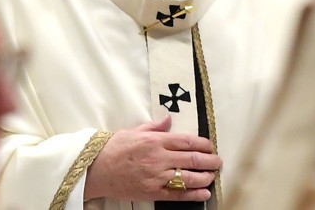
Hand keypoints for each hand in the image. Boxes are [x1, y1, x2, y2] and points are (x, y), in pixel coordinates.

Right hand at [84, 117, 220, 201]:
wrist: (96, 169)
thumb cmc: (114, 149)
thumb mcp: (133, 131)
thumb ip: (154, 127)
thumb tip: (169, 119)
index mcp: (155, 141)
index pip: (187, 141)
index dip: (203, 143)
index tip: (210, 145)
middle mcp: (158, 158)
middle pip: (192, 159)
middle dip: (209, 160)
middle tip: (218, 161)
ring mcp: (156, 177)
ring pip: (188, 178)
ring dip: (205, 177)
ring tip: (212, 175)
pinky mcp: (152, 192)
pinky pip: (177, 194)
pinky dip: (193, 195)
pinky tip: (203, 193)